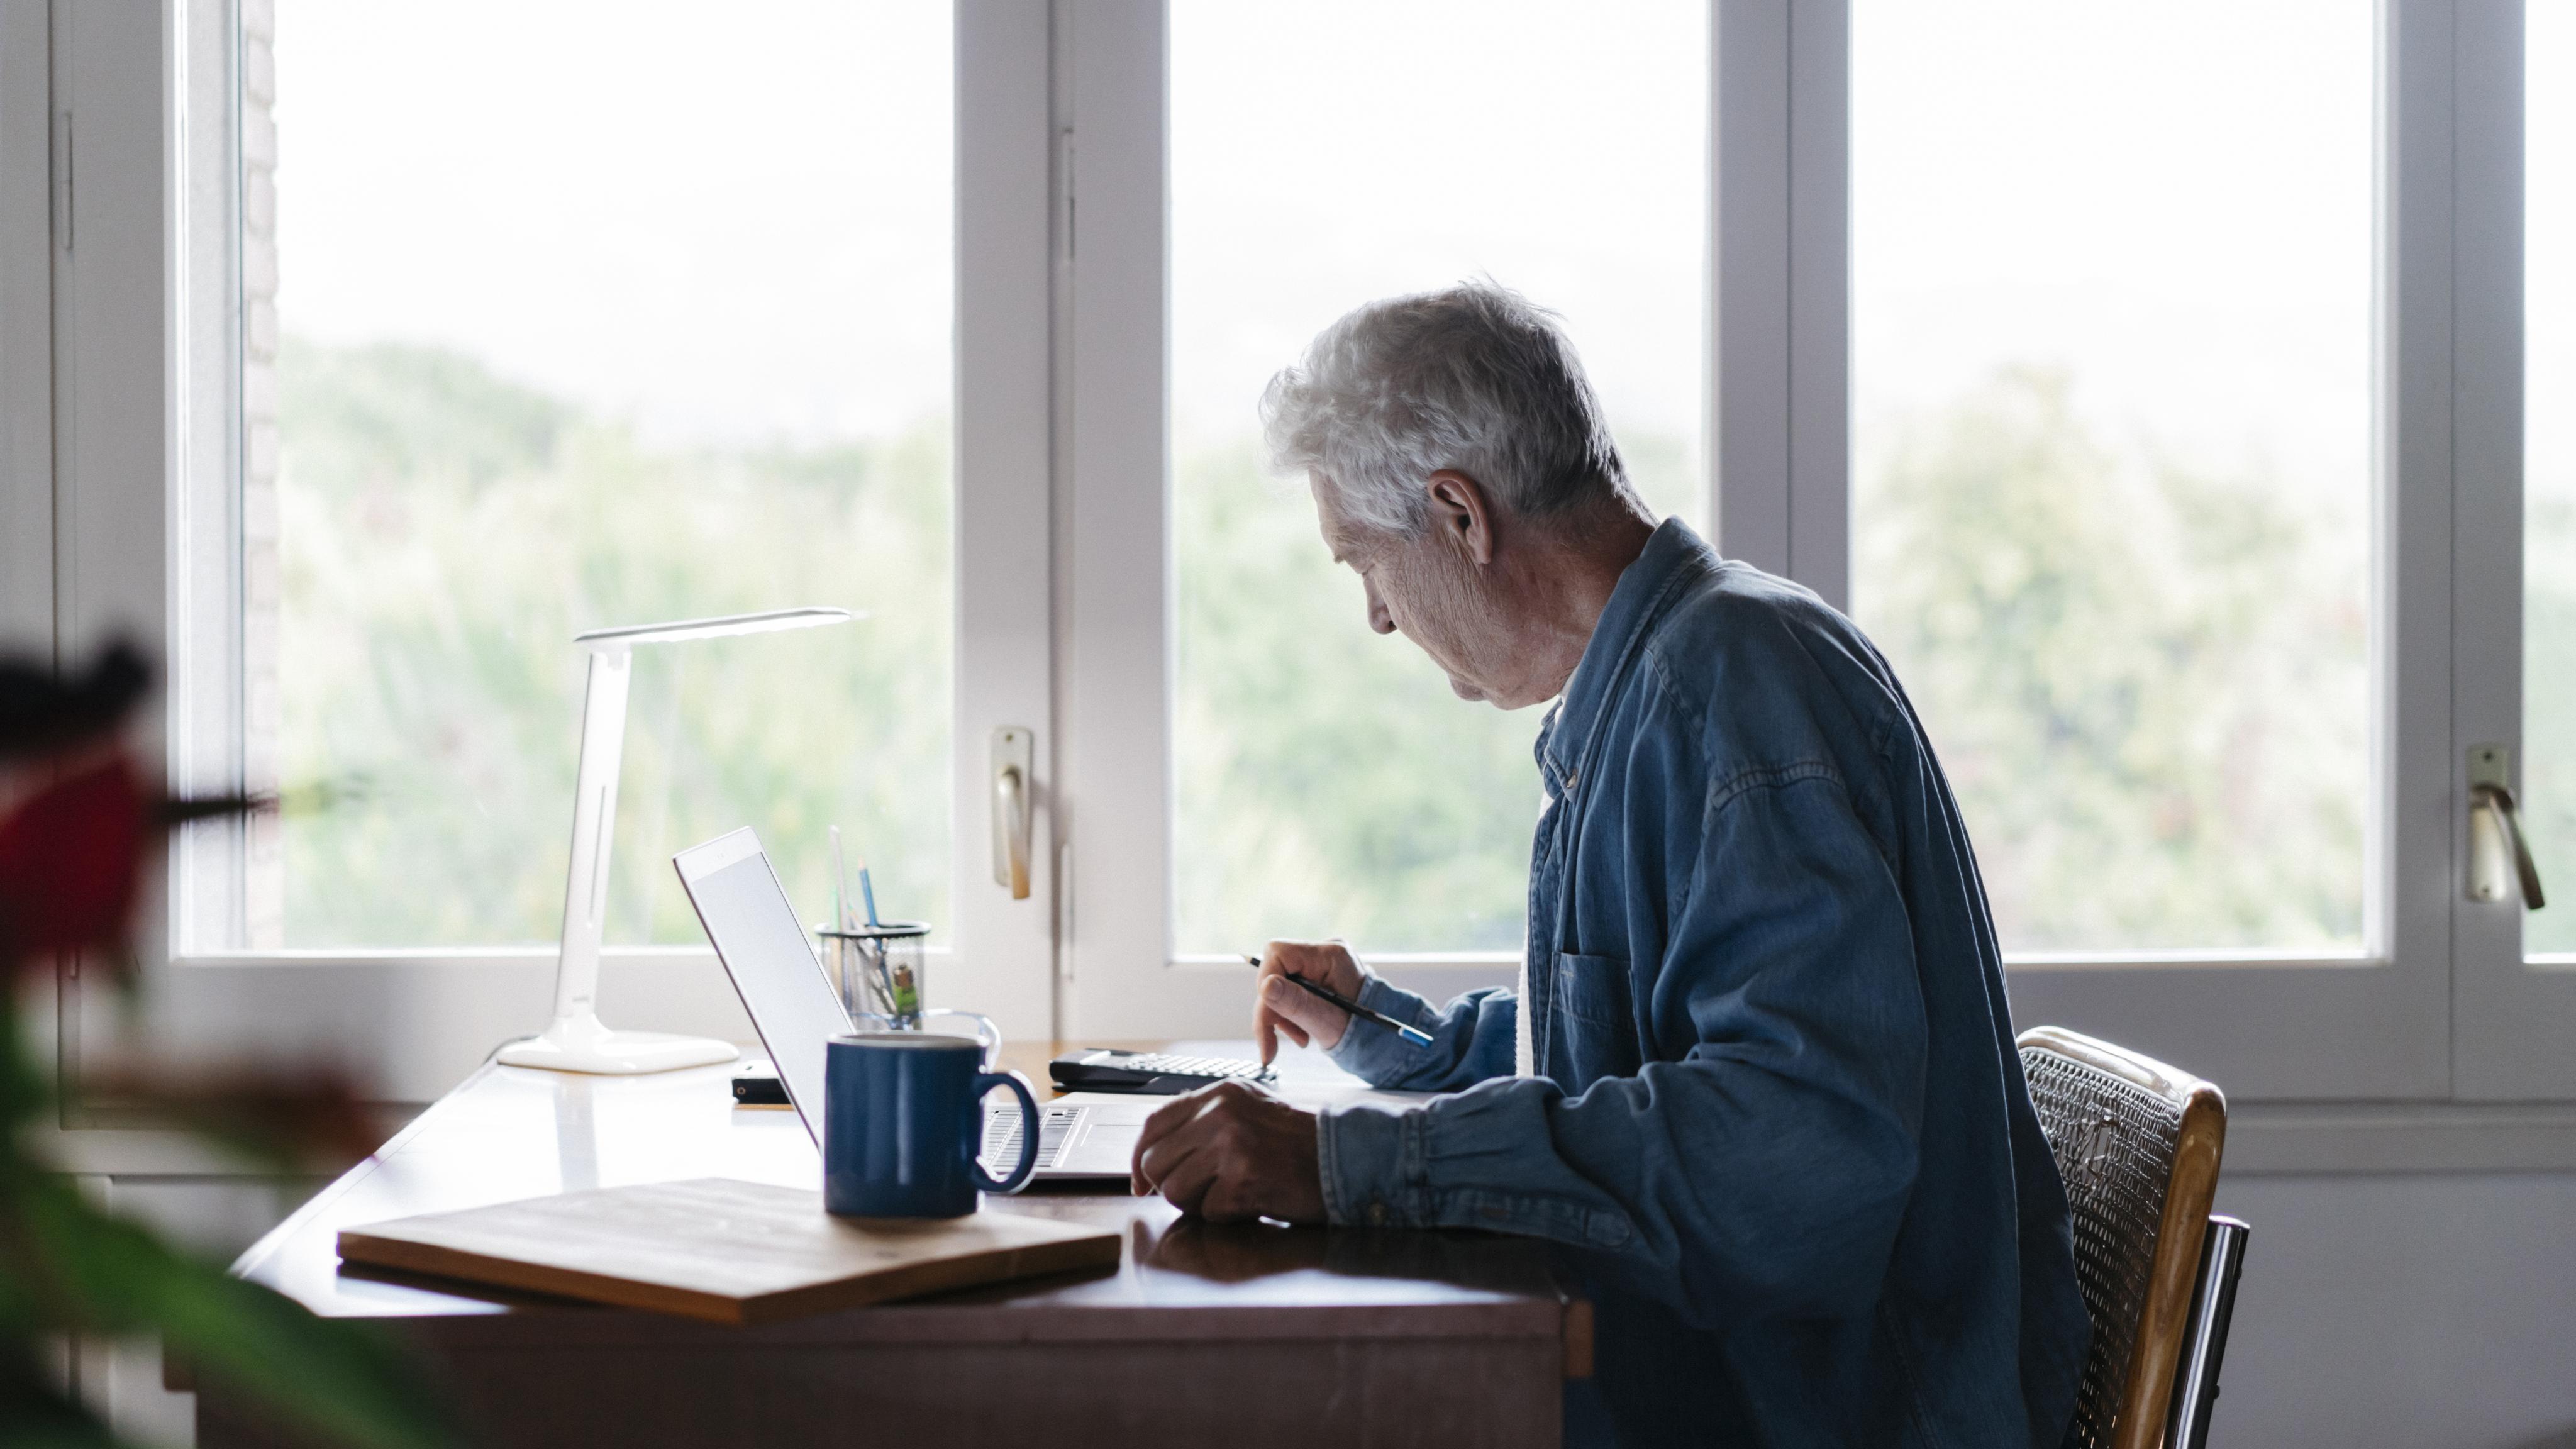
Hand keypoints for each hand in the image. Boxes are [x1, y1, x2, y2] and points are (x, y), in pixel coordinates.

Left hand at [1129, 1080, 1325, 1224]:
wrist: (1346, 1159)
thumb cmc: (1298, 1142)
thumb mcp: (1249, 1109)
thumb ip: (1204, 1120)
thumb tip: (1156, 1152)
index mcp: (1220, 1093)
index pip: (1154, 1124)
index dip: (1141, 1157)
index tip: (1142, 1180)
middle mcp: (1221, 1113)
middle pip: (1156, 1161)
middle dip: (1170, 1185)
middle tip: (1200, 1192)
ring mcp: (1231, 1146)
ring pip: (1175, 1190)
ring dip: (1199, 1203)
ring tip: (1232, 1194)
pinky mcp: (1243, 1180)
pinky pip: (1208, 1212)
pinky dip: (1227, 1216)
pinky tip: (1253, 1201)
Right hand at [1252, 938, 1368, 1064]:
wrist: (1376, 1036)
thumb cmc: (1359, 1030)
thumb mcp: (1327, 1022)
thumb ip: (1296, 1003)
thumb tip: (1266, 987)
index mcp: (1331, 955)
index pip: (1278, 954)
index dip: (1266, 984)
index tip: (1266, 1020)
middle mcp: (1324, 951)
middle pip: (1275, 971)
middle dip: (1273, 1008)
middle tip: (1276, 1042)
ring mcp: (1319, 962)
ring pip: (1278, 983)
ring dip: (1281, 1014)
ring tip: (1301, 1038)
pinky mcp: (1314, 973)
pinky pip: (1287, 988)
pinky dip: (1288, 1012)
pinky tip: (1301, 1030)